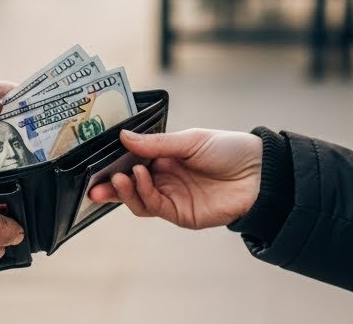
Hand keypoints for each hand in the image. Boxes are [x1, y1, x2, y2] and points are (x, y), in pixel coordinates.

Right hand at [87, 129, 262, 229]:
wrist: (259, 173)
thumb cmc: (229, 150)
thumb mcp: (190, 140)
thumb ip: (156, 143)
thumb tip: (123, 137)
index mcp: (167, 158)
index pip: (133, 163)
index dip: (114, 164)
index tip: (96, 162)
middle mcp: (166, 179)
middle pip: (131, 186)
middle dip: (110, 186)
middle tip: (94, 183)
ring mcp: (173, 198)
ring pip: (138, 200)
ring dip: (125, 190)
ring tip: (120, 177)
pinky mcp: (181, 214)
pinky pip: (155, 207)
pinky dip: (143, 194)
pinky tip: (139, 178)